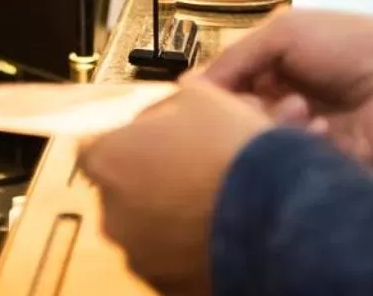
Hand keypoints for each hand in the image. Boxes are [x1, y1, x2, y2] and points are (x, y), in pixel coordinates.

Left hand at [81, 85, 273, 295]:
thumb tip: (166, 108)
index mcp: (107, 160)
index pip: (94, 147)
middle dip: (149, 180)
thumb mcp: (201, 97)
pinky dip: (187, 249)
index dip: (127, 141)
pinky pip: (170, 261)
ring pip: (146, 228)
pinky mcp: (166, 287)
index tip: (152, 139)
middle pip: (121, 190)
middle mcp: (111, 213)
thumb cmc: (231, 149)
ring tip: (214, 202)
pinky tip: (221, 232)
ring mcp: (138, 255)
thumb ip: (168, 102)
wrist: (278, 215)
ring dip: (169, 216)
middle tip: (190, 169)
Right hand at [200, 10, 372, 171]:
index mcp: (271, 68)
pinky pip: (284, 166)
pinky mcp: (312, 167)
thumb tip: (186, 87)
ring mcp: (296, 137)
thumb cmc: (349, 47)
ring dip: (273, 125)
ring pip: (254, 144)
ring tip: (303, 111)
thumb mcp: (284, 33)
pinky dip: (298, 145)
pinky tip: (323, 131)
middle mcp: (278, 102)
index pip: (221, 87)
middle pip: (232, 119)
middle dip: (242, 111)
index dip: (209, 94)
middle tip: (259, 104)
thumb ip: (234, 58)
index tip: (197, 101)